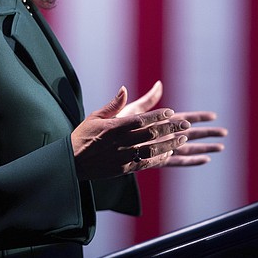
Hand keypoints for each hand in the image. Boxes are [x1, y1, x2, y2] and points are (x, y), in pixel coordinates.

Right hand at [71, 86, 189, 180]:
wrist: (72, 162)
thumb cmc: (83, 136)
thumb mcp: (95, 116)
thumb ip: (114, 104)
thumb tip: (125, 88)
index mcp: (114, 127)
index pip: (141, 119)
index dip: (158, 115)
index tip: (171, 111)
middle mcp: (121, 142)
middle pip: (151, 134)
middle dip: (170, 129)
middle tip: (185, 125)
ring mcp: (123, 156)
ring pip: (152, 150)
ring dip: (170, 144)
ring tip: (182, 139)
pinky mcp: (124, 169)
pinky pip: (147, 164)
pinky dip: (160, 158)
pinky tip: (169, 153)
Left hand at [118, 81, 227, 166]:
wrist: (98, 147)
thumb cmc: (111, 127)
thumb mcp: (130, 111)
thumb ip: (146, 101)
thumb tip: (160, 84)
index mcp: (158, 122)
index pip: (183, 118)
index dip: (198, 117)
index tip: (213, 116)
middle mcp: (162, 136)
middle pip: (190, 134)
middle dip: (207, 133)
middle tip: (225, 133)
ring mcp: (160, 149)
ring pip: (187, 149)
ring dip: (204, 148)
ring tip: (221, 148)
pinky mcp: (156, 160)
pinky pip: (176, 162)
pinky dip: (190, 161)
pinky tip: (204, 160)